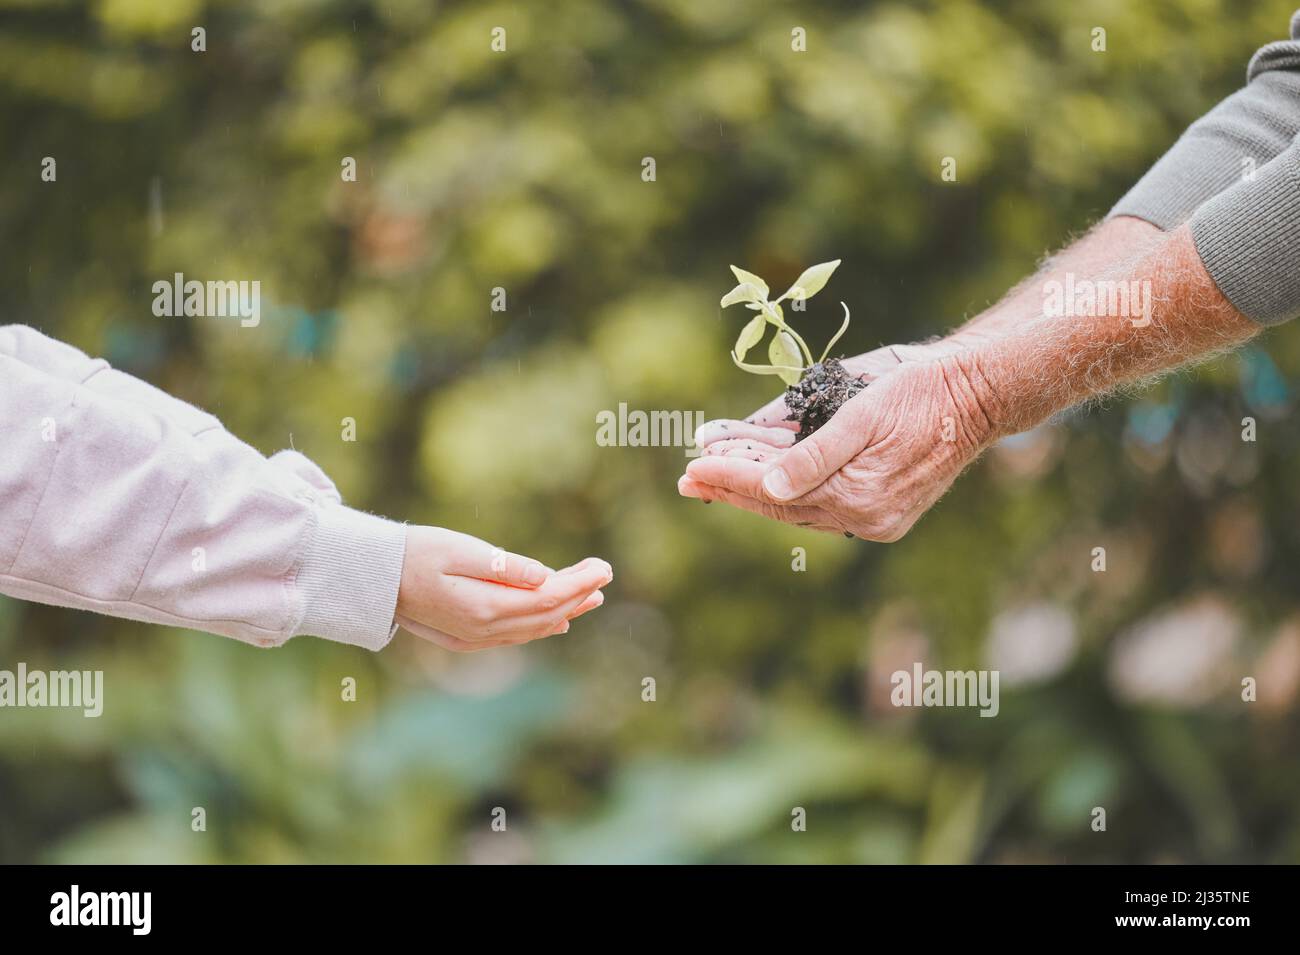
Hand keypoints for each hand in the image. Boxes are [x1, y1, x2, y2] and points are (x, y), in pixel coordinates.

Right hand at [395, 526, 612, 650]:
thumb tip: (545, 576)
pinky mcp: (467, 638)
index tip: (603, 567)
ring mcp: (474, 638)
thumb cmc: (413, 554)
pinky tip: (558, 619)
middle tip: (604, 574)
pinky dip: (541, 625)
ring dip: (565, 611)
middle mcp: (482, 630)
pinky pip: (515, 635)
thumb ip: (504, 566)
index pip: (547, 598)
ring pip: (533, 629)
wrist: (373, 579)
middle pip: (546, 616)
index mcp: (483, 607)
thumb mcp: (459, 549)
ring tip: (592, 595)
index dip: (579, 584)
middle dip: (578, 595)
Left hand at [678, 355, 998, 540]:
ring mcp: (873, 515)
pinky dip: (785, 484)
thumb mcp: (862, 412)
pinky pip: (818, 499)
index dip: (730, 476)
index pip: (776, 491)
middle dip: (731, 486)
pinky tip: (757, 472)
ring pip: (797, 503)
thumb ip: (814, 454)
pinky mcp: (879, 508)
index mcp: (860, 495)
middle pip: (781, 503)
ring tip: (710, 473)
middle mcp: (864, 515)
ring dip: (753, 485)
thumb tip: (771, 487)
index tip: (692, 464)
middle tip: (687, 478)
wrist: (978, 394)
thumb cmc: (921, 390)